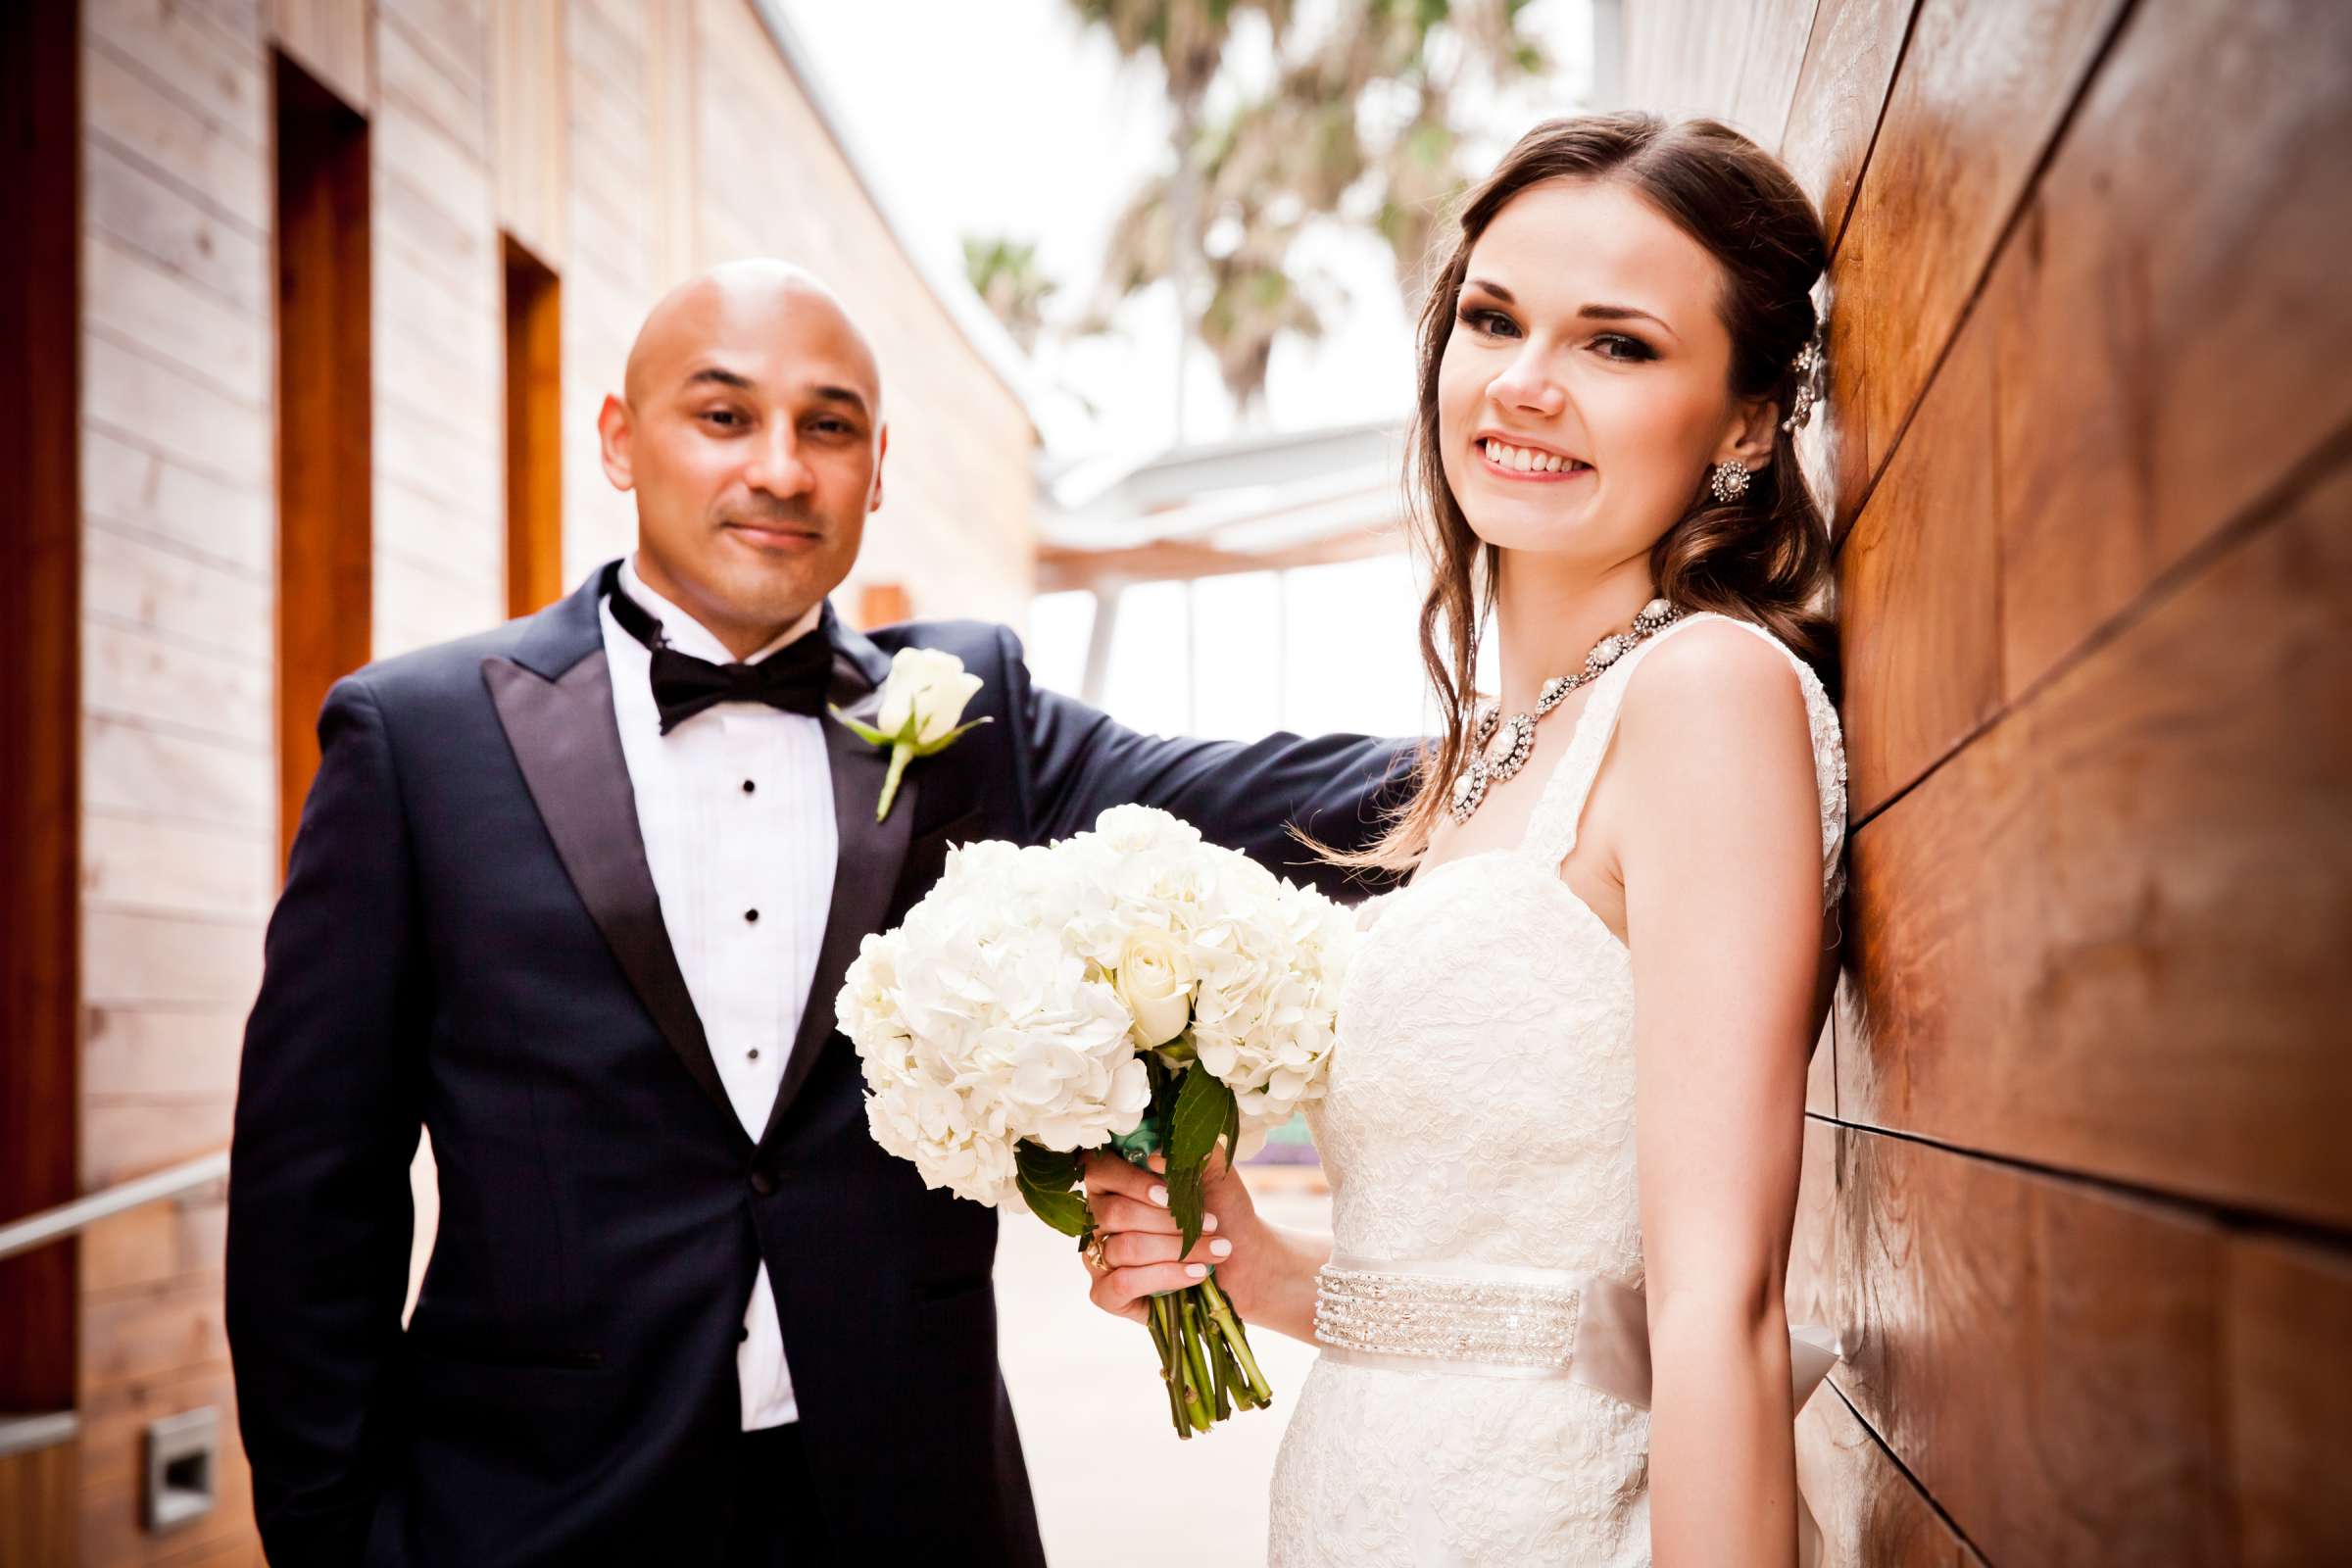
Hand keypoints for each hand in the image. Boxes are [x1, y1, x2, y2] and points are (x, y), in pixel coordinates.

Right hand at [1081, 1146, 1295, 1327]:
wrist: (1241, 1260)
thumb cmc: (1220, 1212)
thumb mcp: (1215, 1176)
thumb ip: (1195, 1152)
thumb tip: (1156, 1156)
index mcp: (1112, 1183)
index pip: (1099, 1171)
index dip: (1131, 1182)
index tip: (1168, 1194)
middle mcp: (1097, 1219)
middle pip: (1115, 1213)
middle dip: (1169, 1222)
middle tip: (1212, 1225)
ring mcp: (1097, 1258)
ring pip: (1125, 1248)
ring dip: (1178, 1250)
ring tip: (1215, 1251)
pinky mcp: (1104, 1294)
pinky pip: (1122, 1284)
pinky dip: (1166, 1276)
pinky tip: (1196, 1272)